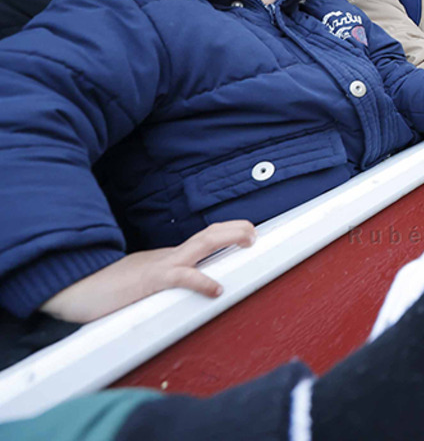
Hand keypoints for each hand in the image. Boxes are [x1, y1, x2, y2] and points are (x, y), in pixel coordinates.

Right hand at [39, 221, 255, 322]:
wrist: (70, 288)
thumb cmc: (102, 290)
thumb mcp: (141, 286)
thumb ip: (161, 286)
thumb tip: (178, 294)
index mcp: (166, 259)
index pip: (201, 241)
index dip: (224, 235)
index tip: (245, 235)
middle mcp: (167, 257)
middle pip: (207, 234)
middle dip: (235, 229)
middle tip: (254, 232)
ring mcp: (159, 266)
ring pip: (201, 244)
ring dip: (228, 238)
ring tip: (249, 240)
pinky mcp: (148, 281)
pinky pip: (180, 277)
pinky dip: (201, 281)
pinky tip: (216, 289)